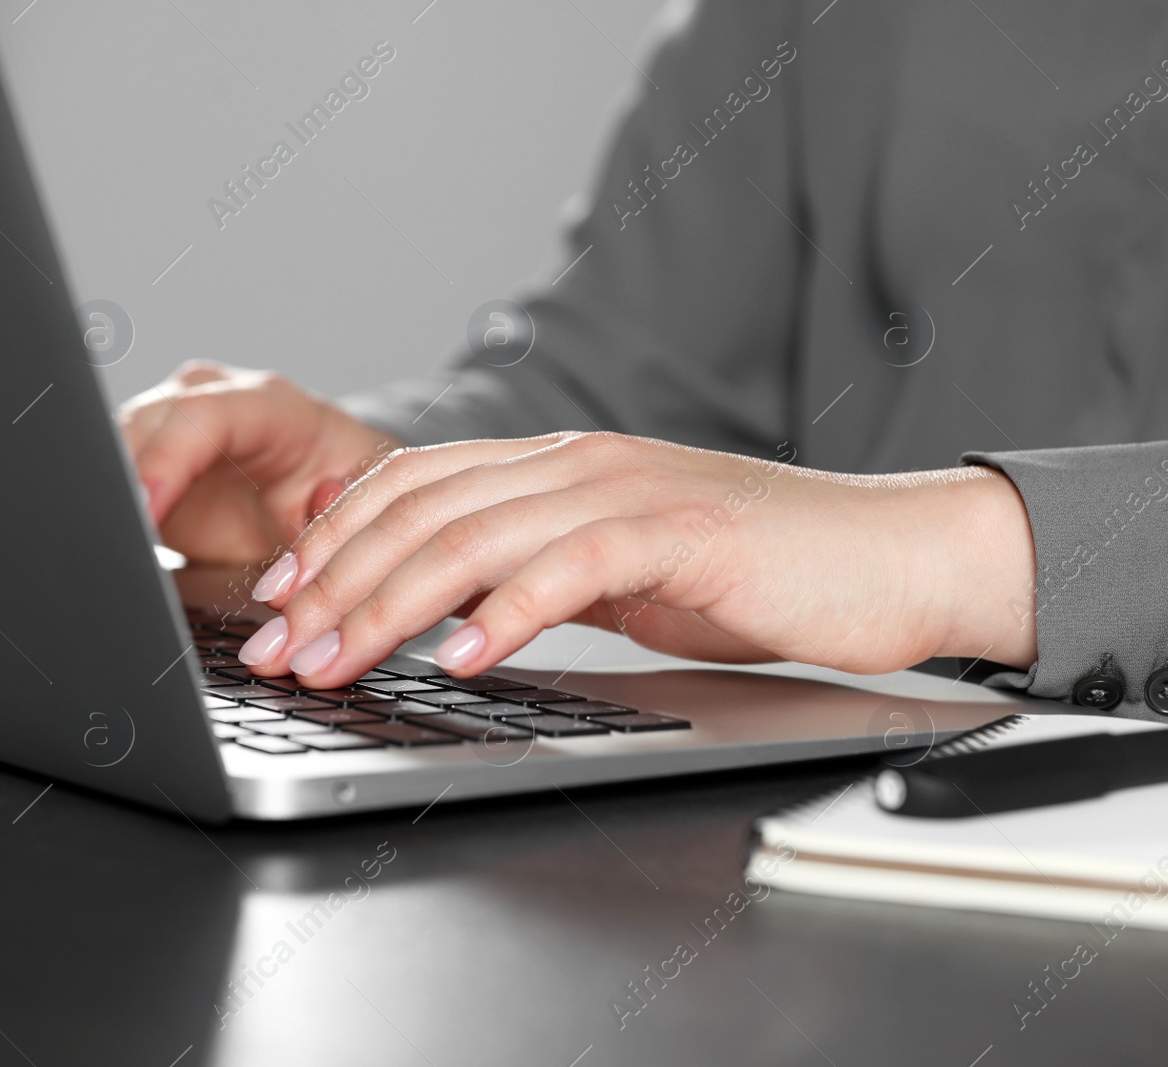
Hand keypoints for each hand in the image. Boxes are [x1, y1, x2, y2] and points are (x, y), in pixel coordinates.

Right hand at [118, 362, 399, 562]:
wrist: (329, 481)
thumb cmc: (344, 490)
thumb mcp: (353, 511)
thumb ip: (325, 528)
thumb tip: (303, 545)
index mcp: (269, 404)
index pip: (202, 416)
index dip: (166, 461)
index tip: (145, 510)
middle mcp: (209, 398)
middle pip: (142, 429)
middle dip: (126, 488)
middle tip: (122, 548)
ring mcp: (168, 420)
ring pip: (115, 451)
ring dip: (114, 503)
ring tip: (121, 551)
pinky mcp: (141, 453)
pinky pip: (110, 476)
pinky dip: (111, 512)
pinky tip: (119, 546)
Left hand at [234, 432, 1037, 687]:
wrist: (888, 558)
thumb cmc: (764, 575)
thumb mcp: (630, 574)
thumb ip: (546, 573)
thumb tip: (463, 611)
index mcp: (565, 467)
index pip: (420, 483)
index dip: (338, 539)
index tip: (281, 602)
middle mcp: (584, 463)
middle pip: (426, 507)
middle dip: (336, 581)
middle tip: (280, 647)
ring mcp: (631, 490)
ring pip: (477, 534)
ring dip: (392, 603)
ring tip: (336, 660)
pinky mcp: (682, 532)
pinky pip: (571, 566)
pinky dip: (506, 611)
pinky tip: (462, 657)